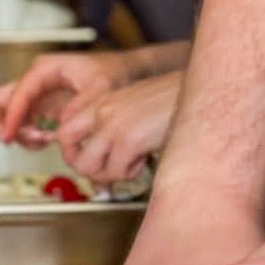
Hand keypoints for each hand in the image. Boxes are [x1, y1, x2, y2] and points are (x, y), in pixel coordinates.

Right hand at [0, 51, 138, 145]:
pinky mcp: (42, 109)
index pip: (18, 93)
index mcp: (46, 69)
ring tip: (42, 140)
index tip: (8, 136)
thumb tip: (61, 123)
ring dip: (17, 133)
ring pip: (7, 115)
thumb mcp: (103, 86)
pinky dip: (27, 137)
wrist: (126, 73)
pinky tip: (45, 140)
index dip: (10, 116)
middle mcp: (36, 80)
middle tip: (9, 140)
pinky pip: (22, 125)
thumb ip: (82, 103)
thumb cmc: (114, 72)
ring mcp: (37, 95)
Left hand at [58, 72, 180, 179]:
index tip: (87, 160)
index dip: (72, 153)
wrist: (200, 89)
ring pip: (88, 167)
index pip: (64, 131)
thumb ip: (114, 130)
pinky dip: (129, 173)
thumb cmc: (173, 101)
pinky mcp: (129, 140)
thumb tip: (102, 162)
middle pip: (69, 152)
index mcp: (102, 101)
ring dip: (108, 174)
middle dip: (86, 169)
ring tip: (127, 165)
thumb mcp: (134, 108)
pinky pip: (115, 172)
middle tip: (105, 172)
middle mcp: (102, 111)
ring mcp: (113, 125)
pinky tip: (143, 160)